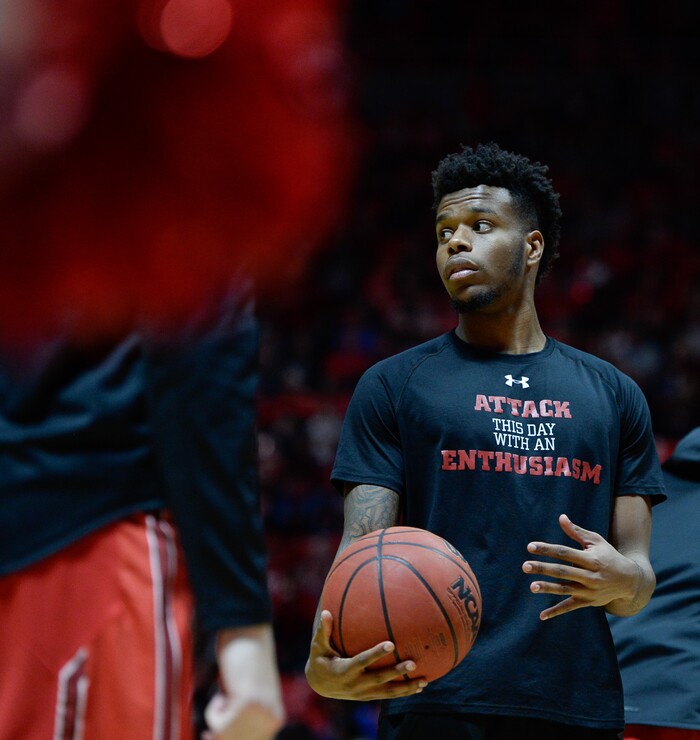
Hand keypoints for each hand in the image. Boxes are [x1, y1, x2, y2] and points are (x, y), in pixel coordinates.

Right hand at [203, 625, 284, 739]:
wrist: (248, 632)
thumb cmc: (243, 664)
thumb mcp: (247, 699)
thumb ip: (243, 722)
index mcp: (276, 719)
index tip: (209, 736)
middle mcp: (272, 719)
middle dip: (219, 733)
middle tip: (209, 724)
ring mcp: (261, 712)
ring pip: (224, 736)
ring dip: (216, 719)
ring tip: (224, 695)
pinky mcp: (247, 701)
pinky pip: (217, 722)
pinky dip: (213, 708)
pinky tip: (224, 688)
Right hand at [305, 610, 426, 700]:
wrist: (320, 685)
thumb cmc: (320, 658)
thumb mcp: (318, 646)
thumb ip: (324, 630)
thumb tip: (326, 612)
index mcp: (344, 670)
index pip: (362, 661)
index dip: (376, 653)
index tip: (391, 644)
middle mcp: (355, 684)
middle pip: (379, 679)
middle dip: (396, 672)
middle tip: (413, 663)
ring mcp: (363, 693)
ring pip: (387, 692)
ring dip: (406, 687)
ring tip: (424, 681)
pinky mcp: (368, 697)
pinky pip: (388, 695)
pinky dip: (403, 692)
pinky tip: (419, 687)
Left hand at [522, 514, 639, 620]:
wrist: (630, 581)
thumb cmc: (609, 556)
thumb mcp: (596, 542)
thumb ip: (576, 532)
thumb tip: (561, 517)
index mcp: (591, 559)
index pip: (565, 552)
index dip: (547, 549)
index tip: (530, 547)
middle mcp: (590, 576)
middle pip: (563, 571)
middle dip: (543, 568)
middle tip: (525, 566)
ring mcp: (589, 591)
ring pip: (565, 589)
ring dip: (548, 588)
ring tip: (532, 586)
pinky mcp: (588, 602)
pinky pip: (570, 607)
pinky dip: (556, 611)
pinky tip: (542, 615)